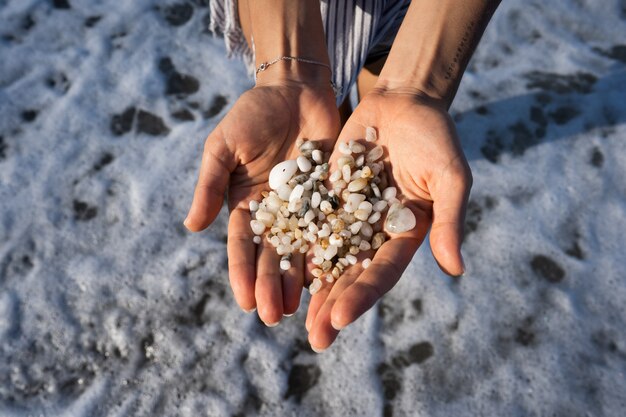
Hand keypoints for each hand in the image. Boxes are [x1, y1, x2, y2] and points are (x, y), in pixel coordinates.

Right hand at [185, 80, 339, 324]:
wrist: (295, 91)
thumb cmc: (252, 115)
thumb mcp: (223, 147)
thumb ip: (210, 185)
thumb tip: (191, 228)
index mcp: (246, 207)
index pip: (242, 247)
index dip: (242, 274)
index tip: (245, 302)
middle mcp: (275, 215)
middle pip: (272, 256)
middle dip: (271, 286)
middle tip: (275, 317)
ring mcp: (306, 209)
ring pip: (302, 250)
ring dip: (299, 279)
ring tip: (301, 308)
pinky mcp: (333, 198)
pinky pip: (332, 228)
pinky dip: (331, 252)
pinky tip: (333, 276)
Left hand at [306, 88, 471, 350]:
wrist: (404, 101)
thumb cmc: (435, 137)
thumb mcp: (449, 177)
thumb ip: (448, 221)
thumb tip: (454, 269)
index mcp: (404, 235)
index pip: (382, 273)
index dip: (361, 296)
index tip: (339, 318)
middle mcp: (374, 232)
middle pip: (351, 275)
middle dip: (332, 305)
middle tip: (315, 338)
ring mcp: (348, 215)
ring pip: (325, 256)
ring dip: (308, 285)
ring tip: (286, 313)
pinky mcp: (326, 195)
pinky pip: (308, 222)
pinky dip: (293, 243)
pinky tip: (273, 265)